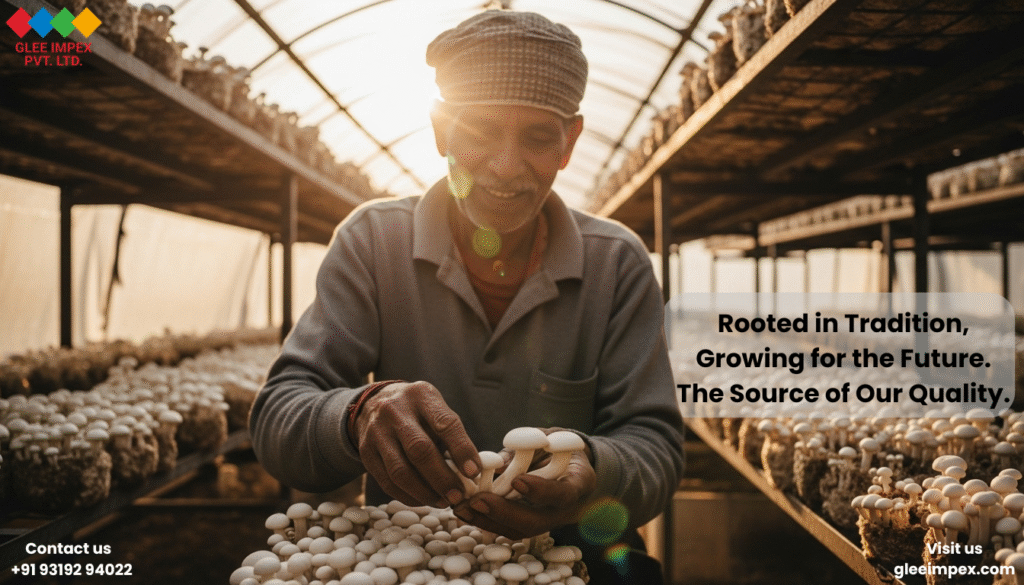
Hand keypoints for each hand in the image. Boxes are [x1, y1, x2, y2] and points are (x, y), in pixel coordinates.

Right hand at [353, 381, 480, 507]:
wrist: (374, 403)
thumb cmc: (417, 412)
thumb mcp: (435, 409)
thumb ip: (452, 436)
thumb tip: (472, 472)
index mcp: (421, 396)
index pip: (445, 424)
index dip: (461, 450)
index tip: (474, 472)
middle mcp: (396, 411)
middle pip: (420, 450)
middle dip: (442, 478)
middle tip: (458, 495)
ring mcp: (377, 432)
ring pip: (400, 471)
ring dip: (425, 493)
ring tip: (443, 502)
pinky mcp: (366, 452)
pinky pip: (387, 482)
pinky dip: (408, 496)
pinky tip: (423, 500)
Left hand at [453, 450, 595, 538]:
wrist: (573, 464)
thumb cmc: (560, 446)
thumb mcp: (548, 437)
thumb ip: (529, 445)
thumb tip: (497, 462)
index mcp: (579, 483)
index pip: (564, 493)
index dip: (541, 490)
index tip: (517, 481)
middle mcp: (566, 509)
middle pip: (536, 522)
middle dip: (504, 513)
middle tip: (477, 500)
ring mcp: (548, 520)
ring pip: (519, 530)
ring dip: (487, 520)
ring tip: (461, 507)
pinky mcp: (531, 523)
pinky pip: (508, 528)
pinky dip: (485, 520)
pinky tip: (465, 511)